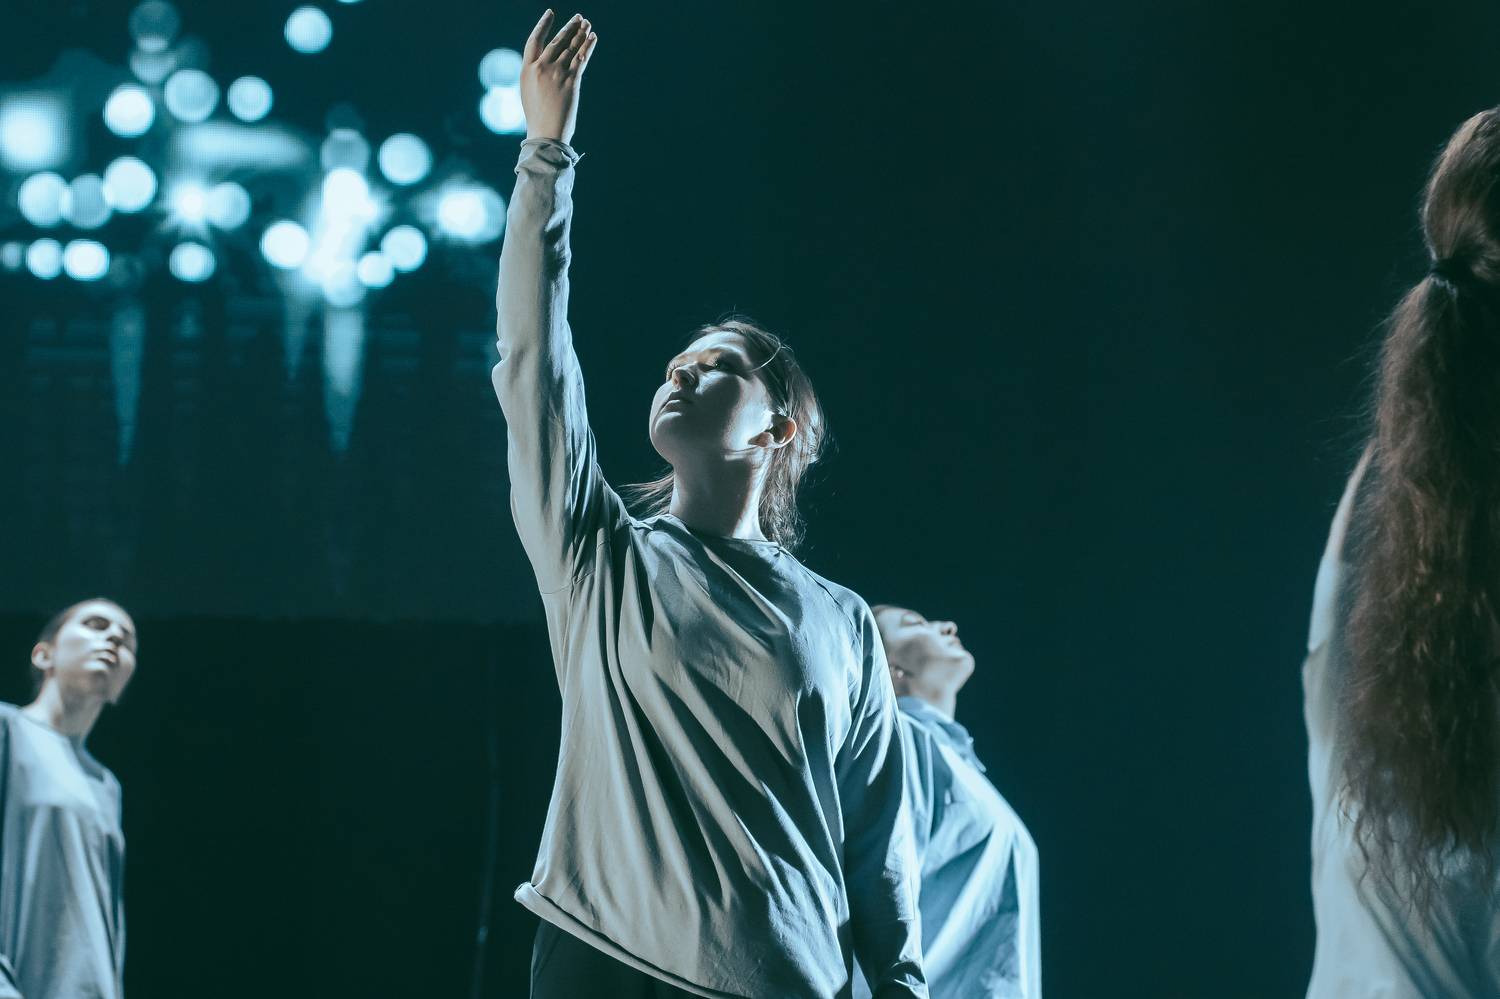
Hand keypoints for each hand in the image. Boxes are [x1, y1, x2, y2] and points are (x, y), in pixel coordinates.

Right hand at [520, 10, 597, 144]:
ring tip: (587, 24)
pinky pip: (582, 59)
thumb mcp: (529, 91)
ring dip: (581, 34)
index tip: (550, 13)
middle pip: (557, 41)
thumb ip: (537, 73)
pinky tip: (592, 37)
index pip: (535, 39)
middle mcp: (541, 68)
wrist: (546, 133)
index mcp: (527, 69)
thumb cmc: (538, 117)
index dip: (543, 24)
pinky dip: (588, 47)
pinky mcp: (571, 81)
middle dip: (569, 27)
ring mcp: (557, 74)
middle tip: (579, 17)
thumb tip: (550, 60)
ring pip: (571, 48)